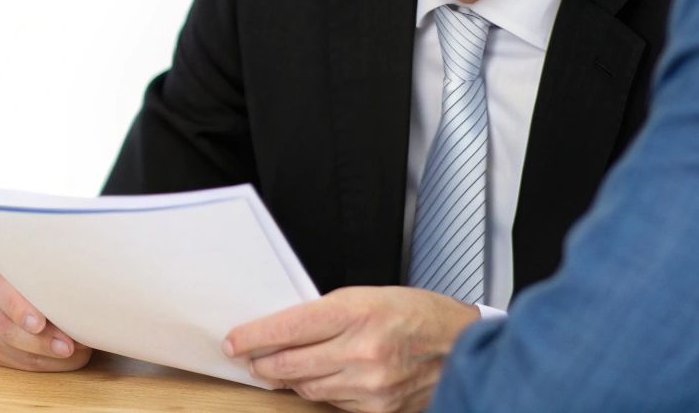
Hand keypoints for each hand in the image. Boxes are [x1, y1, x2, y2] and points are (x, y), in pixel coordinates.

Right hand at [0, 261, 90, 371]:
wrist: (51, 290)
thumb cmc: (57, 276)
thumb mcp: (58, 272)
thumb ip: (60, 285)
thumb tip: (75, 314)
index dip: (17, 307)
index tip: (39, 324)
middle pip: (5, 324)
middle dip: (39, 340)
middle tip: (66, 346)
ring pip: (9, 346)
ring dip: (46, 353)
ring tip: (74, 351)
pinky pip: (14, 360)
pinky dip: (43, 361)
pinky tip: (64, 357)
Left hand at [222, 286, 479, 411]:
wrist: (463, 346)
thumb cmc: (418, 315)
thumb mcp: (368, 296)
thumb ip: (326, 313)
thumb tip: (284, 330)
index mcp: (357, 311)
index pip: (288, 326)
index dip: (253, 336)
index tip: (234, 341)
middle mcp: (362, 350)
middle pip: (290, 363)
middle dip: (262, 362)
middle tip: (249, 358)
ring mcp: (371, 385)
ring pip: (307, 387)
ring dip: (288, 378)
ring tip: (280, 368)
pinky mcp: (380, 410)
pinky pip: (333, 403)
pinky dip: (322, 391)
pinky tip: (323, 379)